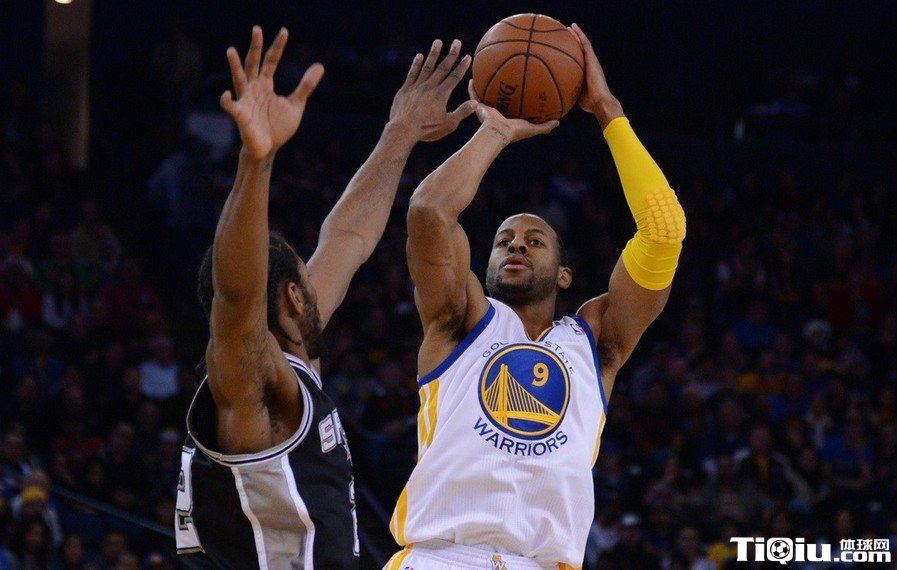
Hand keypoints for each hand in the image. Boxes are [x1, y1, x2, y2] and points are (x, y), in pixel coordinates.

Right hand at [220, 26, 324, 159]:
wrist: (268, 150)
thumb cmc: (278, 127)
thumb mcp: (296, 104)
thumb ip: (306, 86)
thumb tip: (319, 65)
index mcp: (265, 84)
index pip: (271, 61)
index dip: (277, 47)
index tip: (284, 31)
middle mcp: (253, 88)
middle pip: (253, 63)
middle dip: (255, 47)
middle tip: (257, 29)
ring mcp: (245, 100)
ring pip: (238, 79)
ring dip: (234, 66)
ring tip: (230, 50)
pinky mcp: (240, 115)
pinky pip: (230, 106)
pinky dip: (227, 100)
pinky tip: (226, 93)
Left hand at [389, 39, 475, 141]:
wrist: (403, 130)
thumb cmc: (427, 129)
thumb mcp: (448, 124)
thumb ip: (462, 112)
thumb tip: (476, 103)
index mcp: (441, 95)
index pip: (454, 77)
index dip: (462, 66)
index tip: (467, 56)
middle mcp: (430, 87)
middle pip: (442, 68)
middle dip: (451, 54)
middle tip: (456, 42)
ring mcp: (417, 86)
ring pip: (427, 66)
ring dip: (433, 54)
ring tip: (438, 41)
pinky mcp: (405, 89)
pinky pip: (412, 73)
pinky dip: (416, 64)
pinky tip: (420, 56)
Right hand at [468, 80, 557, 145]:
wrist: (498, 132)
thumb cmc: (514, 132)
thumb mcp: (532, 128)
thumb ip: (544, 126)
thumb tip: (558, 122)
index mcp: (508, 118)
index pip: (512, 107)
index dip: (514, 100)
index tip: (517, 91)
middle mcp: (497, 112)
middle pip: (498, 99)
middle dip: (499, 90)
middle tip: (502, 79)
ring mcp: (487, 109)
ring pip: (484, 95)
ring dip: (484, 87)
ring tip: (484, 75)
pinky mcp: (479, 107)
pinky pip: (473, 95)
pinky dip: (472, 88)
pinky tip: (472, 78)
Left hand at [569, 23, 623, 127]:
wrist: (600, 102)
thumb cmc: (589, 103)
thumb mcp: (575, 96)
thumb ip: (569, 91)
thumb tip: (558, 95)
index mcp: (586, 73)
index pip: (578, 61)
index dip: (571, 54)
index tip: (564, 49)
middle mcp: (590, 65)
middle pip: (580, 50)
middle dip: (573, 42)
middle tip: (565, 34)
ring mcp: (592, 61)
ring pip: (583, 44)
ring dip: (576, 35)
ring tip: (569, 27)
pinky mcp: (593, 59)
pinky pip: (585, 44)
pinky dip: (579, 35)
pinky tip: (573, 27)